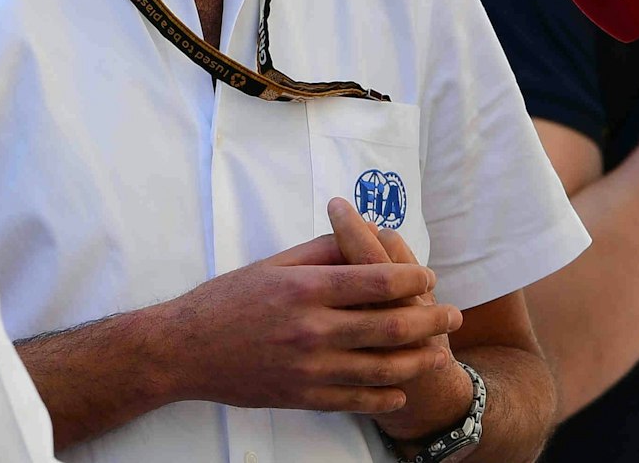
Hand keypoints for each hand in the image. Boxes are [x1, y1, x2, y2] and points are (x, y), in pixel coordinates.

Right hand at [156, 229, 462, 414]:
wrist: (185, 350)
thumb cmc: (228, 299)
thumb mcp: (273, 264)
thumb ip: (321, 252)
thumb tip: (363, 237)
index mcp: (306, 287)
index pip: (377, 279)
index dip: (412, 278)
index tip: (428, 276)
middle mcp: (312, 328)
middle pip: (390, 325)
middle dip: (430, 320)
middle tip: (453, 316)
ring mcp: (309, 368)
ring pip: (381, 368)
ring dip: (417, 360)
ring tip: (437, 351)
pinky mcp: (301, 396)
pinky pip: (355, 400)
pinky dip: (384, 396)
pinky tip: (400, 388)